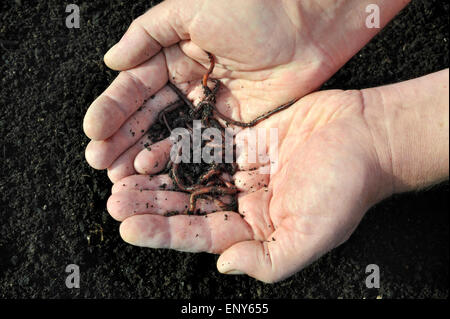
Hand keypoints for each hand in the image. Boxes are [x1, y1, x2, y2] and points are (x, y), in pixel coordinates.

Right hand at [83, 0, 408, 181]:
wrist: (308, 22)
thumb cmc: (251, 6)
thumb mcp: (190, 8)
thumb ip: (148, 34)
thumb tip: (111, 61)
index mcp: (175, 52)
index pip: (136, 86)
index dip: (114, 109)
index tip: (93, 132)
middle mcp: (190, 80)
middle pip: (150, 115)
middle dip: (124, 138)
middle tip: (100, 162)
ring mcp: (212, 104)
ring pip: (171, 133)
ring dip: (145, 154)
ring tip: (120, 175)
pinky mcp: (235, 123)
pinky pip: (202, 143)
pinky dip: (179, 158)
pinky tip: (157, 172)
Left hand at [106, 88, 392, 282]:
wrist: (367, 136)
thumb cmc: (345, 187)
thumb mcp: (312, 235)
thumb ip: (269, 259)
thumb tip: (226, 267)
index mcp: (257, 230)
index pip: (201, 235)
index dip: (164, 232)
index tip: (129, 227)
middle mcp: (246, 203)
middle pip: (189, 206)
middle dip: (152, 206)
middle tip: (115, 202)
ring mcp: (244, 171)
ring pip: (192, 177)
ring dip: (160, 178)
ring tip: (123, 178)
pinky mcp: (246, 141)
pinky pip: (207, 145)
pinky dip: (181, 148)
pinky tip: (154, 149)